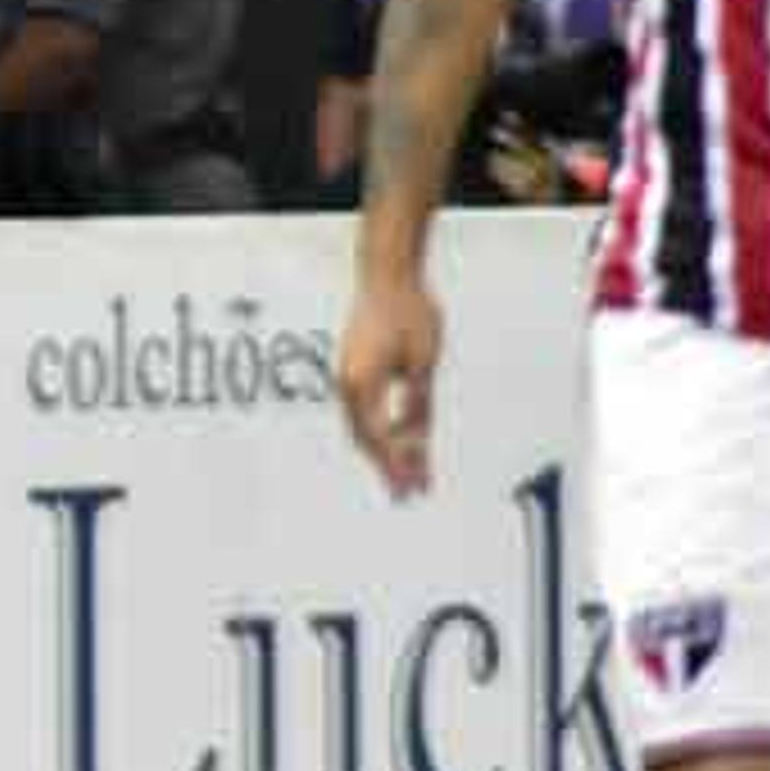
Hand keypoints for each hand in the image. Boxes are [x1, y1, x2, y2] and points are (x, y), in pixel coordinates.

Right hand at [339, 274, 444, 498]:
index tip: (417, 487)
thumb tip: (418, 442)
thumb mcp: (423, 363)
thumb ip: (418, 405)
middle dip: (388, 468)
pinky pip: (364, 412)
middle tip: (409, 495)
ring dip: (384, 453)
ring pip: (363, 429)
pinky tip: (399, 441)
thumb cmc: (409, 312)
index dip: (399, 466)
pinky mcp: (353, 370)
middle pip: (366, 440)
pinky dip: (379, 432)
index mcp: (362, 384)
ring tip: (407, 475)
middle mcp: (347, 384)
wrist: (387, 275)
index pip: (381, 438)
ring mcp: (347, 377)